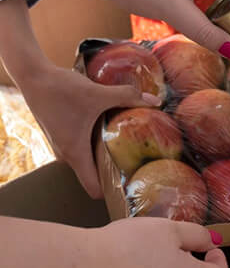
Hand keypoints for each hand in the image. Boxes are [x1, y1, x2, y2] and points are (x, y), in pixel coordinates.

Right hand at [19, 65, 159, 196]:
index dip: (114, 190)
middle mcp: (67, 155)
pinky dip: (98, 140)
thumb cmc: (61, 90)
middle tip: (142, 160)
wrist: (34, 77)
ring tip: (132, 142)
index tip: (134, 185)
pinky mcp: (63, 134)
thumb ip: (127, 97)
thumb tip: (156, 101)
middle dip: (117, 169)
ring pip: (91, 157)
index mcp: (75, 154)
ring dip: (108, 152)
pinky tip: (114, 127)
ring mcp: (63, 145)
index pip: (94, 188)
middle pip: (96, 173)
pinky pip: (85, 145)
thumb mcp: (98, 94)